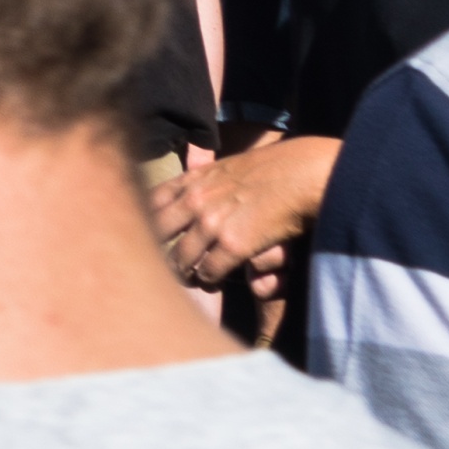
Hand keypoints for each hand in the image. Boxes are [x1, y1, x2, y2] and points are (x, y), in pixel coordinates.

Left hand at [150, 132, 329, 287]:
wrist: (302, 175)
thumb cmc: (271, 168)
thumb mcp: (225, 166)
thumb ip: (203, 178)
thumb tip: (189, 184)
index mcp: (192, 179)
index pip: (151, 202)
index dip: (146, 221)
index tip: (147, 235)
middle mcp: (195, 200)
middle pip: (156, 233)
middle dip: (156, 251)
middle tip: (161, 266)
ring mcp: (212, 223)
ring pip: (180, 258)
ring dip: (183, 273)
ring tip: (187, 280)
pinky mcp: (233, 245)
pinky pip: (208, 272)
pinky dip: (208, 280)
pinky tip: (212, 282)